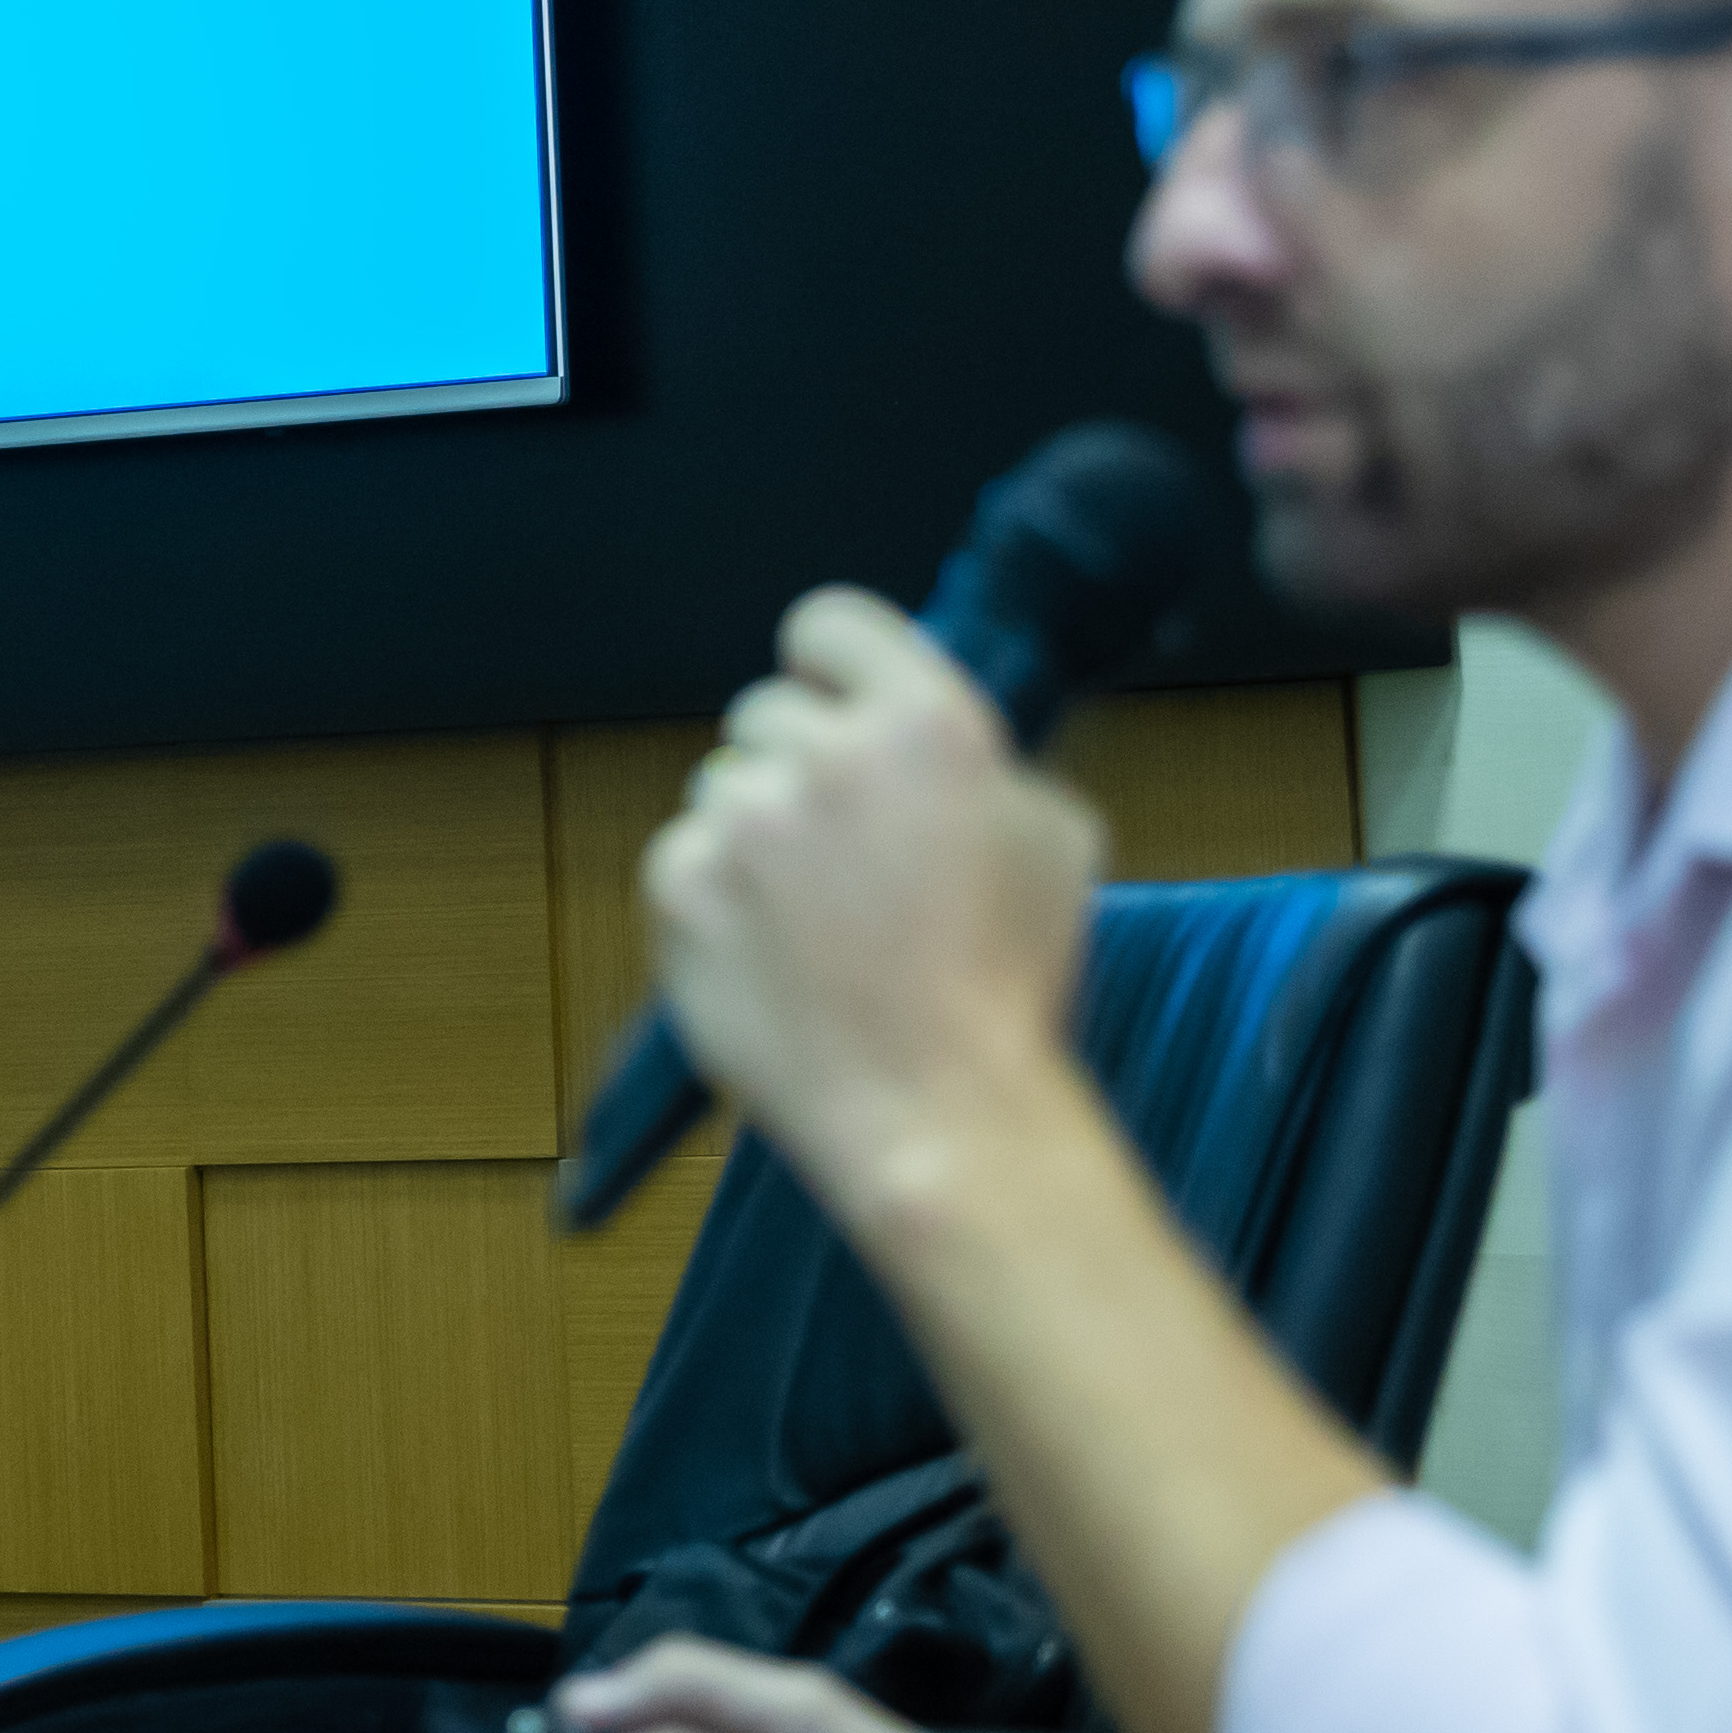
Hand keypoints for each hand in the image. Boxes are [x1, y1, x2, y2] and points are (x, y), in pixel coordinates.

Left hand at [640, 588, 1108, 1204]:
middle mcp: (824, 751)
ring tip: (810, 921)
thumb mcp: (1052, 838)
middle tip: (838, 851)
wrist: (940, 1110)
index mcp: (924, 720)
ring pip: (720, 790)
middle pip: (766, 712)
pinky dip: (711, 900)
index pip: (828, 622)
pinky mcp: (679, 886)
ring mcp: (741, 818)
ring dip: (753, 836)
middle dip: (797, 766)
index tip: (837, 708)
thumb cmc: (1011, 985)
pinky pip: (680, 862)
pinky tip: (769, 956)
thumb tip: (923, 746)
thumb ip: (980, 764)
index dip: (831, 666)